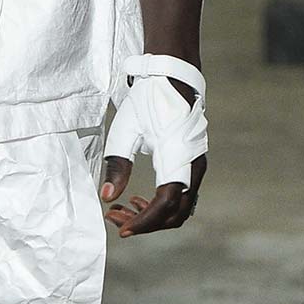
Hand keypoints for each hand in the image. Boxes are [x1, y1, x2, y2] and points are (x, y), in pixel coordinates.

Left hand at [101, 72, 205, 236]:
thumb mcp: (125, 129)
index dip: (145, 222)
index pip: (166, 203)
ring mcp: (195, 165)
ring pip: (179, 207)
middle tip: (115, 217)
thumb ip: (117, 164)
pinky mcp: (191, 164)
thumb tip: (108, 197)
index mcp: (178, 155)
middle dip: (145, 223)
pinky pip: (181, 195)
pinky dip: (161, 206)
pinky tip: (139, 201)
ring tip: (123, 209)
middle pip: (175, 212)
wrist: (172, 76)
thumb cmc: (148, 99)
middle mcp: (193, 165)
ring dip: (153, 216)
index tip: (121, 228)